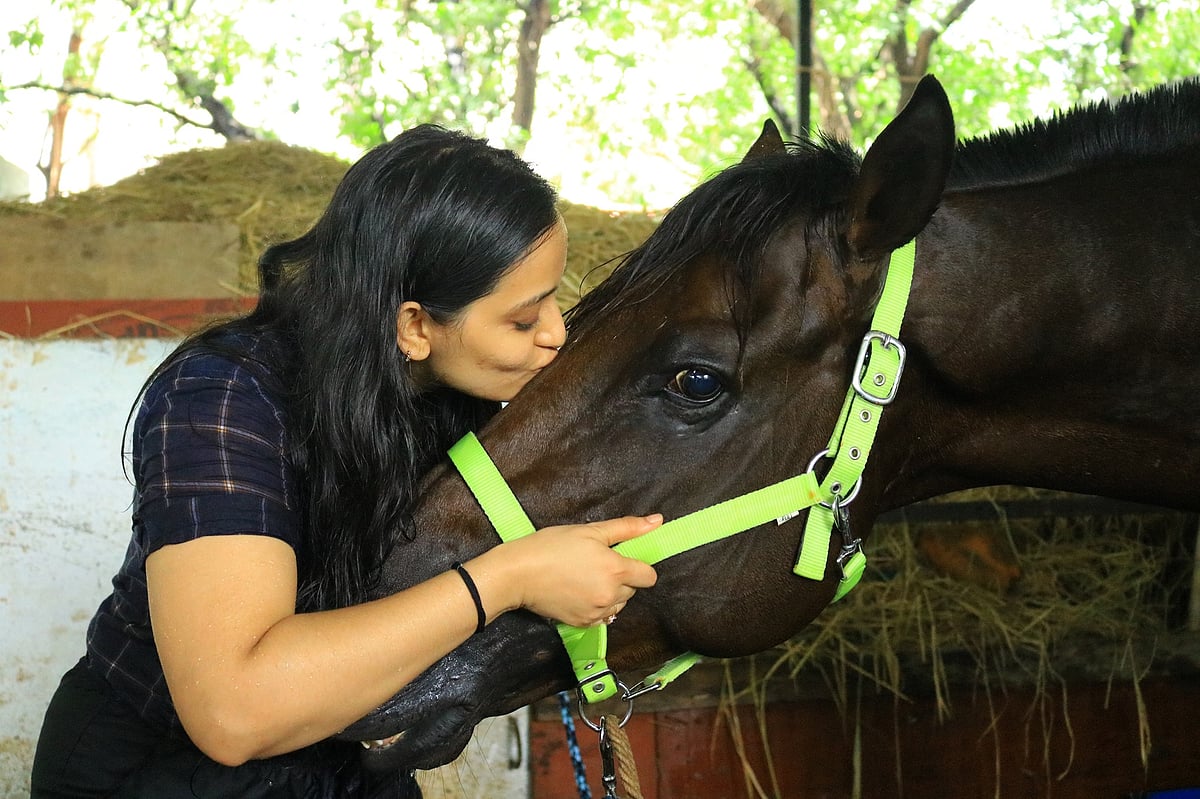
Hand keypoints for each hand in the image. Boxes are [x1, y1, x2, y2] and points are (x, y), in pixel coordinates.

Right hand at [477, 514, 660, 627]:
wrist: (518, 574)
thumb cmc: (551, 546)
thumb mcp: (590, 531)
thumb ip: (627, 528)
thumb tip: (657, 521)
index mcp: (616, 571)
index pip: (649, 576)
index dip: (639, 565)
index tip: (623, 558)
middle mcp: (610, 595)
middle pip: (633, 590)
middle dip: (622, 578)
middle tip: (597, 564)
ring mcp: (597, 612)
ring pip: (618, 604)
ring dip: (611, 593)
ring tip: (586, 578)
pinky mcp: (583, 624)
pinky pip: (602, 616)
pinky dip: (596, 605)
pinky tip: (579, 592)